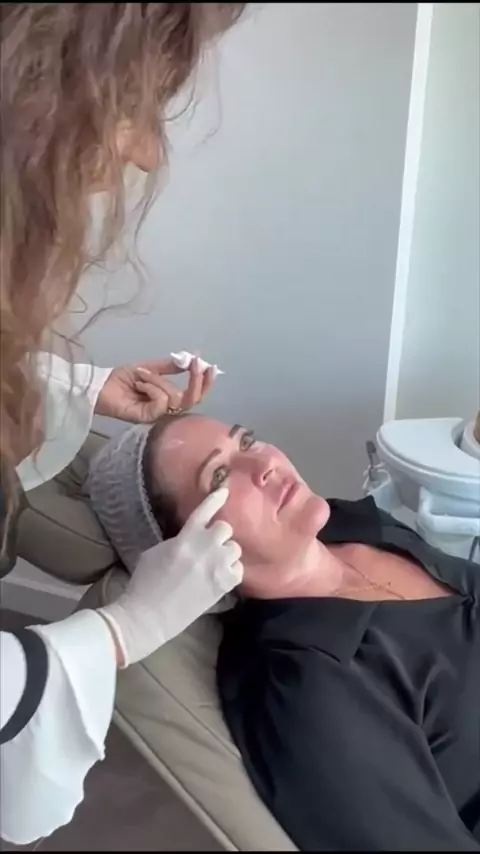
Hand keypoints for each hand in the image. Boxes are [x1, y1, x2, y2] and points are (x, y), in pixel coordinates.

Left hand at [95, 356, 215, 422]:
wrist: (101, 385)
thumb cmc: (122, 379)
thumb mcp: (150, 367)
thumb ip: (171, 366)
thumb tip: (191, 359)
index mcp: (169, 398)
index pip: (194, 395)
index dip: (204, 382)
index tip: (209, 366)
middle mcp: (166, 408)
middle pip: (192, 400)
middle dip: (196, 382)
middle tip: (196, 365)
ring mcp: (157, 415)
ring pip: (174, 398)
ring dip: (159, 381)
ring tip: (141, 376)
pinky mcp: (147, 418)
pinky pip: (161, 402)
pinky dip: (152, 388)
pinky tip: (139, 385)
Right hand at [98, 488, 242, 665]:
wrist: (149, 616)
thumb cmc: (145, 583)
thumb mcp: (154, 552)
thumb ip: (176, 541)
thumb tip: (189, 539)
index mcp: (184, 537)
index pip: (204, 512)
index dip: (215, 500)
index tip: (225, 491)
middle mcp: (204, 547)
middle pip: (225, 528)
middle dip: (217, 536)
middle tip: (208, 547)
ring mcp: (216, 566)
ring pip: (235, 548)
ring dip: (226, 553)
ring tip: (214, 564)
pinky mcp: (223, 585)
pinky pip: (239, 569)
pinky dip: (232, 572)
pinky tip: (220, 577)